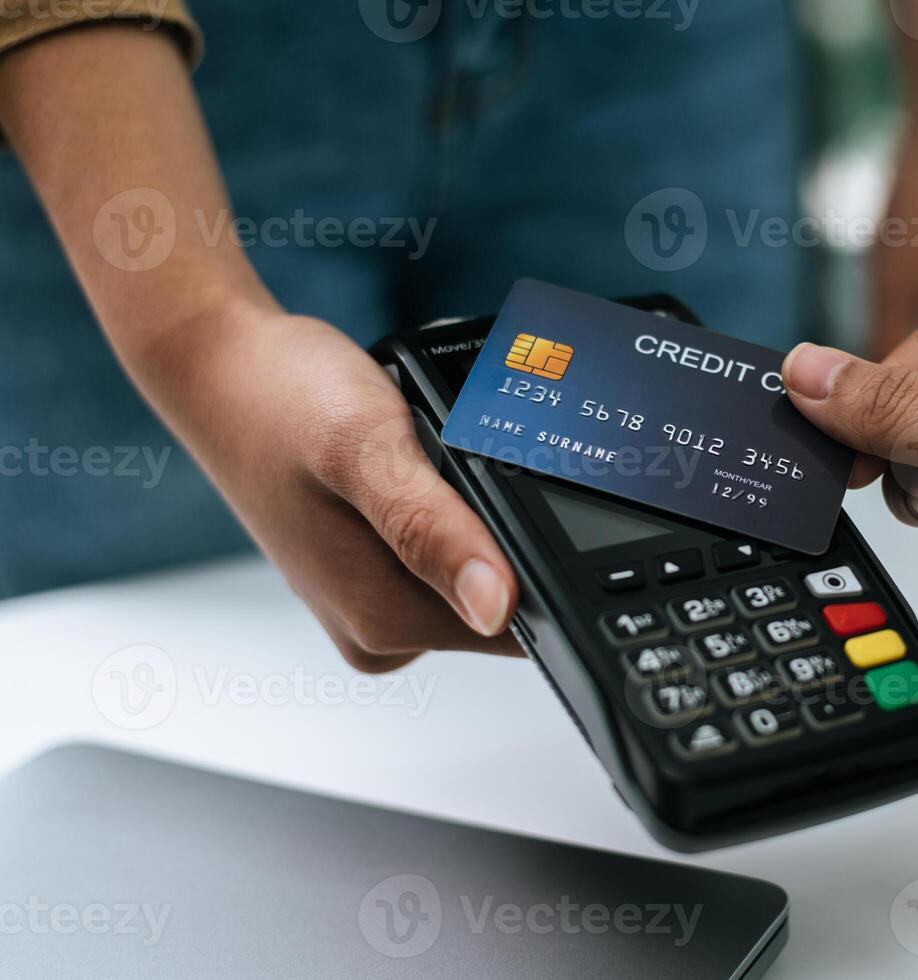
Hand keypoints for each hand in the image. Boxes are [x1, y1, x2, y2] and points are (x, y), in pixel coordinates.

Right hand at [161, 300, 520, 671]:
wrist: (221, 368)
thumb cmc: (280, 399)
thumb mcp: (366, 449)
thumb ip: (432, 530)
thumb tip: (495, 606)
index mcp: (383, 618)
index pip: (522, 626)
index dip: (538, 557)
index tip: (493, 488)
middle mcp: (377, 630)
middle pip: (503, 597)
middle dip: (499, 525)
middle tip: (444, 456)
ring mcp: (370, 606)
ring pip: (475, 569)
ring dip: (471, 512)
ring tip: (416, 454)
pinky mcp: (370, 576)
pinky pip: (442, 552)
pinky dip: (445, 507)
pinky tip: (410, 466)